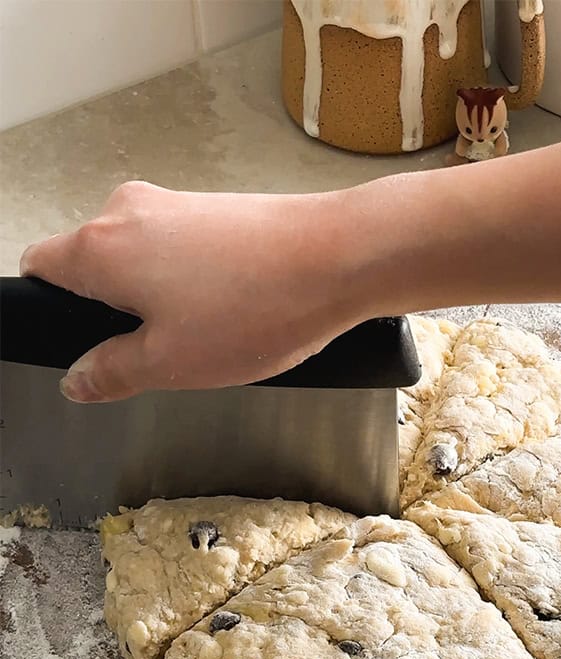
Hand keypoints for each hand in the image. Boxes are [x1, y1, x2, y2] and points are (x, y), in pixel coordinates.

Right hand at [20, 181, 371, 401]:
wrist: (346, 256)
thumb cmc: (260, 307)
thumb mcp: (172, 363)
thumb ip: (112, 371)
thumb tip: (77, 379)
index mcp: (97, 246)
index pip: (40, 271)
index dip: (59, 313)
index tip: (96, 344)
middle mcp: (128, 211)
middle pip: (96, 266)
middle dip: (123, 312)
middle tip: (171, 350)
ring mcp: (179, 204)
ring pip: (149, 261)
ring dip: (171, 300)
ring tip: (221, 331)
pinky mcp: (222, 208)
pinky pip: (192, 252)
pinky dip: (208, 283)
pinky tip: (248, 309)